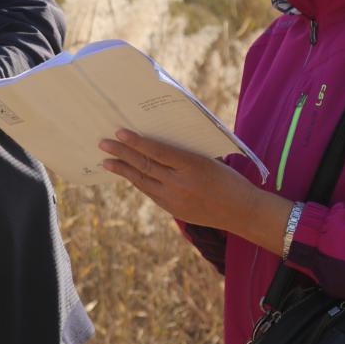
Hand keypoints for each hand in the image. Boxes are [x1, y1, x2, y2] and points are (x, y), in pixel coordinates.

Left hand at [99, 129, 293, 253]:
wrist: (242, 211)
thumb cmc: (228, 179)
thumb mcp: (207, 160)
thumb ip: (181, 155)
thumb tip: (154, 145)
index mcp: (192, 165)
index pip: (157, 151)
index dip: (136, 142)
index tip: (120, 132)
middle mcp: (180, 183)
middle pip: (144, 166)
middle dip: (121, 154)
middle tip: (102, 143)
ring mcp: (174, 199)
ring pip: (142, 181)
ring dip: (122, 170)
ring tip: (106, 161)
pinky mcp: (172, 210)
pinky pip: (150, 192)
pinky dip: (137, 181)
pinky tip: (127, 174)